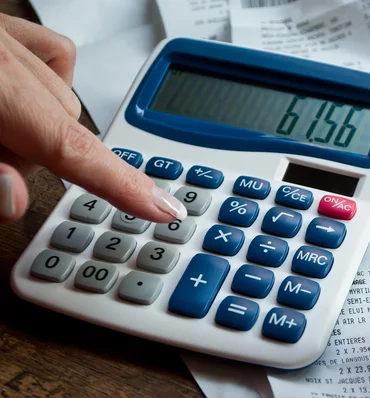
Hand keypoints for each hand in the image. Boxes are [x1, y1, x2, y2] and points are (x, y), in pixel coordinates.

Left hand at [0, 14, 185, 223]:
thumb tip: (14, 200)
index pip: (76, 149)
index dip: (123, 184)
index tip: (163, 208)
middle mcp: (10, 56)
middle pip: (67, 129)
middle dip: (41, 158)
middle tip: (1, 172)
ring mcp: (9, 38)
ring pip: (63, 96)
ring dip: (40, 128)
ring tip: (0, 137)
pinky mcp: (4, 30)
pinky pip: (56, 55)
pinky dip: (52, 83)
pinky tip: (22, 96)